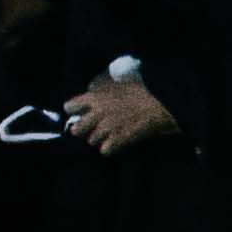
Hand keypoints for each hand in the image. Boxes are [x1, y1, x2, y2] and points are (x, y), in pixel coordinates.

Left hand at [64, 77, 180, 155]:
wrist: (163, 103)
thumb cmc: (143, 89)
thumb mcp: (117, 81)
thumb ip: (100, 86)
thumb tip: (91, 88)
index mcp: (94, 97)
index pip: (69, 107)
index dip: (75, 111)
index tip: (82, 113)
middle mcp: (97, 113)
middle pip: (76, 129)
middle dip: (84, 130)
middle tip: (93, 129)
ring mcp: (107, 128)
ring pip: (91, 141)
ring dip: (99, 140)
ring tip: (109, 136)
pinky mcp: (119, 140)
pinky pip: (105, 150)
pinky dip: (110, 149)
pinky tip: (116, 143)